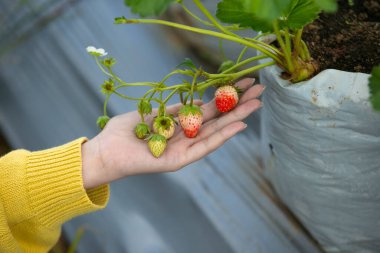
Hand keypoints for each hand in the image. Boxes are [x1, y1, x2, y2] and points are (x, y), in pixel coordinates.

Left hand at [82, 78, 263, 188]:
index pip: (209, 108)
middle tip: (260, 90)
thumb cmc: (125, 130)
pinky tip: (238, 126)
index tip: (244, 81)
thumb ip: (175, 109)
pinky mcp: (179, 160)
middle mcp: (187, 136)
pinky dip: (222, 137)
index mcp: (181, 123)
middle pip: (218, 118)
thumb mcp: (153, 111)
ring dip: (237, 118)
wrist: (107, 150)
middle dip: (239, 104)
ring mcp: (185, 149)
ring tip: (257, 104)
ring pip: (216, 132)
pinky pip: (204, 147)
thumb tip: (195, 100)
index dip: (226, 95)